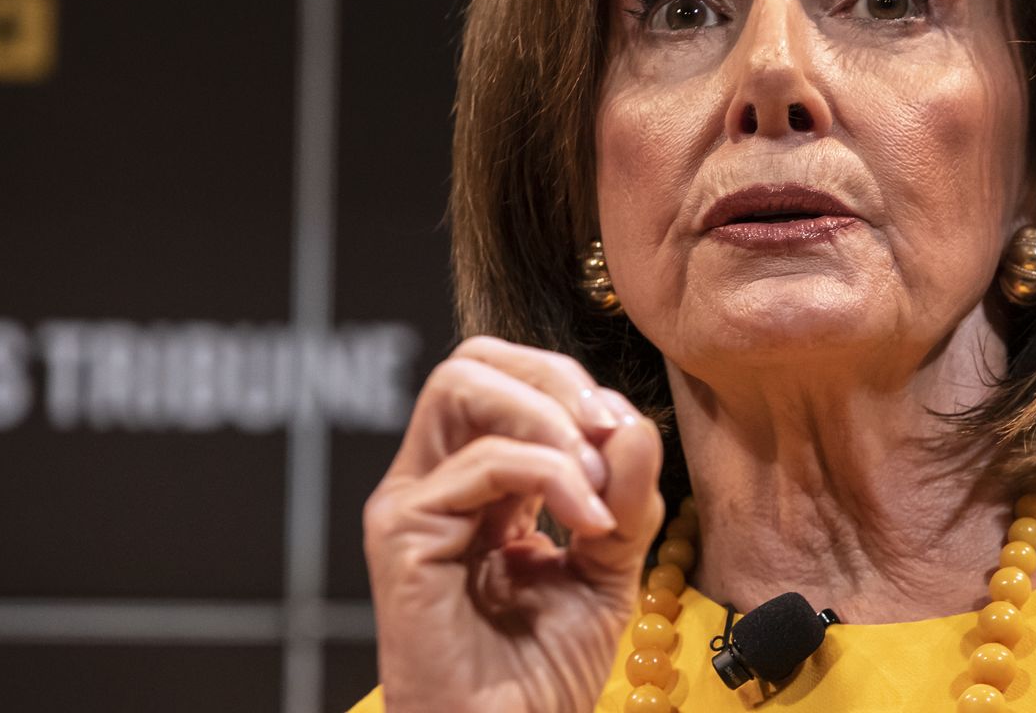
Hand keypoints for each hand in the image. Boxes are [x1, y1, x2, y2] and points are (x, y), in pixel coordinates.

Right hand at [363, 336, 664, 711]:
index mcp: (480, 485)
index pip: (509, 379)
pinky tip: (590, 525)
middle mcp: (436, 484)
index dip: (570, 386)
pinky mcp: (402, 536)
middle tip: (608, 432)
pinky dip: (552, 475)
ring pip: (463, 386)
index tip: (626, 436)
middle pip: (474, 361)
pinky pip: (480, 463)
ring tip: (599, 483)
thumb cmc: (543, 675)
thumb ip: (625, 495)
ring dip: (552, 418)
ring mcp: (413, 505)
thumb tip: (633, 422)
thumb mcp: (609, 567)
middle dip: (554, 378)